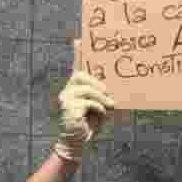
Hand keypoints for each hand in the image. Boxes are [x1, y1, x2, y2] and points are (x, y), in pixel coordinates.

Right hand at [53, 40, 115, 162]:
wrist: (80, 142)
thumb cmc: (92, 123)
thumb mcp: (102, 106)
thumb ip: (105, 95)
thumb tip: (114, 88)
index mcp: (77, 87)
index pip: (77, 67)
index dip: (78, 53)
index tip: (79, 40)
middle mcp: (68, 90)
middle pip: (79, 74)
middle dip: (96, 82)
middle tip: (108, 91)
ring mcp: (66, 99)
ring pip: (85, 89)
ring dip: (101, 97)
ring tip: (110, 105)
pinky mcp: (68, 109)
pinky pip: (87, 102)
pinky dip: (98, 107)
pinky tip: (101, 113)